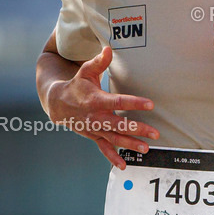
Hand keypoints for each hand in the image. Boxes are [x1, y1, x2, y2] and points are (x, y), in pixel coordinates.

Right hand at [47, 45, 158, 168]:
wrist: (58, 104)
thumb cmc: (77, 85)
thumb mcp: (85, 71)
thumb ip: (99, 62)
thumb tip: (108, 49)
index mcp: (96, 100)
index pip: (118, 101)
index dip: (134, 102)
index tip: (150, 104)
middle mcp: (96, 117)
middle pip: (119, 124)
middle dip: (137, 129)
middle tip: (155, 133)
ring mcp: (95, 128)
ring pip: (114, 138)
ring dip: (130, 144)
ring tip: (146, 148)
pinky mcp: (93, 135)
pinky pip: (104, 148)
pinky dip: (113, 157)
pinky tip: (124, 165)